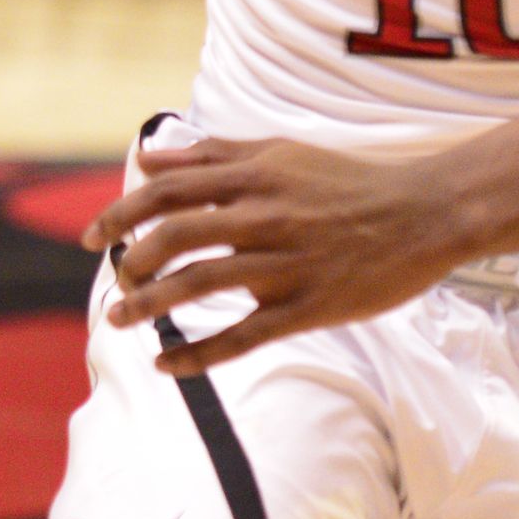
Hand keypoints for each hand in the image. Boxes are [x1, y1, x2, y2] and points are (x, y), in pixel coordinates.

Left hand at [83, 136, 470, 370]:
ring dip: (149, 305)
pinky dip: (197, 354)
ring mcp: (286, 265)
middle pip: (173, 237)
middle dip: (130, 262)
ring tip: (120, 319)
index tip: (93, 236)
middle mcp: (264, 217)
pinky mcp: (308, 307)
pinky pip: (242, 337)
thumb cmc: (348, 182)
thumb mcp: (281, 154)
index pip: (167, 192)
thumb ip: (213, 156)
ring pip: (199, 286)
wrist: (425, 215)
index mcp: (254, 177)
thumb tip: (150, 160)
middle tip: (117, 281)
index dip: (121, 213)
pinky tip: (166, 365)